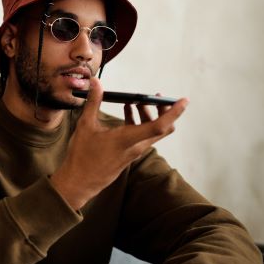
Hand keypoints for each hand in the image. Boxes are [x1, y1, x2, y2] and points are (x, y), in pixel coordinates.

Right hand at [50, 77, 188, 209]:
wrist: (79, 181)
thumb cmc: (82, 156)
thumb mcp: (85, 125)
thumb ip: (93, 102)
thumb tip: (96, 82)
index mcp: (127, 139)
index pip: (159, 125)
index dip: (174, 112)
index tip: (183, 100)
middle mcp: (136, 147)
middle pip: (163, 128)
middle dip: (164, 110)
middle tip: (155, 96)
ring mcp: (134, 152)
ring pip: (152, 132)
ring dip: (149, 115)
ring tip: (135, 102)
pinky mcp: (129, 155)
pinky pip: (142, 136)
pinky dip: (140, 122)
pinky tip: (127, 111)